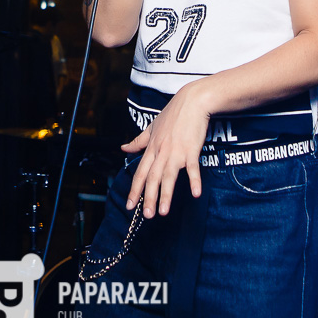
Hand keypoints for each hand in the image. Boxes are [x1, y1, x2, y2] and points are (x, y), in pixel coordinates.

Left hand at [123, 82, 210, 217]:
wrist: (192, 101)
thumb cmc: (173, 114)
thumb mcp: (152, 127)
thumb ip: (138, 141)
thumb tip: (123, 148)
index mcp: (152, 148)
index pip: (140, 172)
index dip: (134, 189)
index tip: (129, 205)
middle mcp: (161, 152)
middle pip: (152, 178)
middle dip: (148, 197)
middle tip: (146, 215)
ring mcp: (176, 151)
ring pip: (168, 176)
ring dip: (165, 194)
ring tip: (162, 212)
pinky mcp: (192, 150)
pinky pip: (192, 168)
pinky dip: (194, 180)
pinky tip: (195, 193)